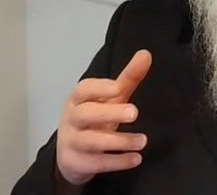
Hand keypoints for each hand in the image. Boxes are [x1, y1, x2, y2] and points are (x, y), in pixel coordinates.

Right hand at [56, 50, 151, 186]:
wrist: (70, 154)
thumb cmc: (94, 118)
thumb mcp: (110, 98)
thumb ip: (127, 78)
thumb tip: (146, 54)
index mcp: (78, 99)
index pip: (83, 90)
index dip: (100, 88)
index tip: (119, 87)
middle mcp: (72, 119)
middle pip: (85, 114)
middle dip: (109, 113)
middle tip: (134, 112)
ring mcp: (72, 142)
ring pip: (91, 141)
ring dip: (119, 141)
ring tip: (143, 140)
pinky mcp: (77, 163)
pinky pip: (96, 163)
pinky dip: (117, 162)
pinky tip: (136, 159)